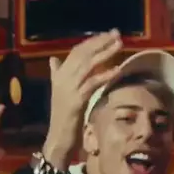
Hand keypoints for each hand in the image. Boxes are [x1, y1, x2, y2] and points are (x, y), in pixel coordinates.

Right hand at [44, 30, 122, 165]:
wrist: (57, 139)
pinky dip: (105, 75)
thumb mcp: (61, 94)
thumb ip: (57, 75)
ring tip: (119, 45)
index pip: (76, 51)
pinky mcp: (75, 101)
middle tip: (117, 34)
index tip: (108, 34)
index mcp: (59, 75)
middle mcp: (62, 78)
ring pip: (87, 65)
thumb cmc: (63, 118)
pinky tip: (117, 70)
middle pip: (83, 53)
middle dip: (100, 42)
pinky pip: (92, 84)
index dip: (92, 41)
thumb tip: (54, 59)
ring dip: (105, 53)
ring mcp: (68, 89)